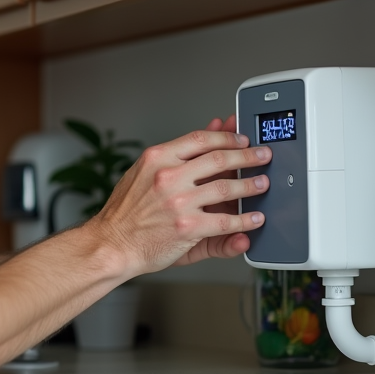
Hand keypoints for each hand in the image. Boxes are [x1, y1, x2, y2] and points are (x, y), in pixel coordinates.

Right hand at [89, 116, 269, 275]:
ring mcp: (178, 202)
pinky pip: (225, 221)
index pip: (200, 138)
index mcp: (157, 158)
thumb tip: (215, 128)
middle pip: (219, 158)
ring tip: (262, 184)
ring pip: (227, 188)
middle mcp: (168, 176)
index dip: (226, 136)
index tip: (241, 138)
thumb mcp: (146, 173)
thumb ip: (182, 155)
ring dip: (251, 185)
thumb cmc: (127, 212)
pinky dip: (244, 219)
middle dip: (247, 156)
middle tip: (262, 155)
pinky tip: (254, 218)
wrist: (111, 244)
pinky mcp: (188, 227)